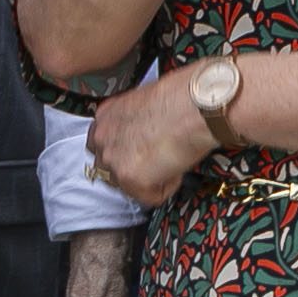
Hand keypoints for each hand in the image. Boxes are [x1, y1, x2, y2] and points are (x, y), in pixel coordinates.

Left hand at [86, 69, 218, 207]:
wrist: (196, 105)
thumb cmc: (182, 99)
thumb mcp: (146, 105)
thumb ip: (133, 124)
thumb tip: (142, 137)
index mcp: (105, 116)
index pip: (104, 146)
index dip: (127, 153)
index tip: (144, 154)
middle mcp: (101, 137)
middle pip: (110, 169)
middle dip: (134, 169)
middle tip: (159, 162)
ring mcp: (112, 158)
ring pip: (127, 185)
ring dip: (150, 180)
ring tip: (170, 161)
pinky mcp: (129, 177)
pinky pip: (150, 197)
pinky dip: (168, 187)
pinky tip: (177, 167)